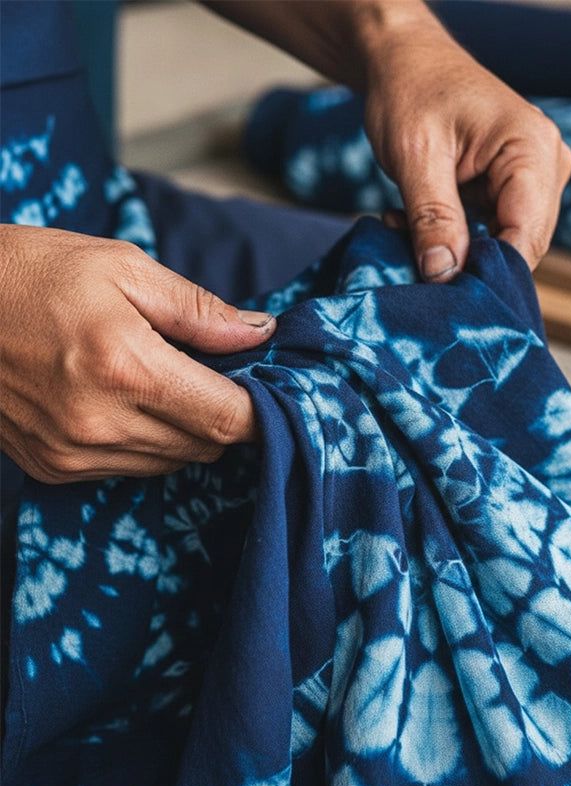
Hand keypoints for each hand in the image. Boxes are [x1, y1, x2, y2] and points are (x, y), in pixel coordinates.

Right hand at [0, 225, 274, 482]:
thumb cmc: (32, 272)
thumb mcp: (123, 267)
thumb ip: (199, 310)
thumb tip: (261, 333)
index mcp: (126, 367)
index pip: (227, 418)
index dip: (261, 412)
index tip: (272, 393)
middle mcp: (100, 422)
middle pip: (206, 445)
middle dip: (224, 415)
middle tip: (216, 374)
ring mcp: (72, 452)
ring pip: (172, 462)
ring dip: (187, 430)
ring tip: (167, 381)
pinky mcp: (52, 467)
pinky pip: (131, 468)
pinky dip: (147, 442)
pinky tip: (127, 401)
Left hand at [205, 1, 570, 281]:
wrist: (405, 60)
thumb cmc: (410, 91)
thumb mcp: (415, 156)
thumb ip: (433, 219)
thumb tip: (443, 277)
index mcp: (533, 149)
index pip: (526, 237)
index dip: (488, 274)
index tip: (445, 298)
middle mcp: (547, 164)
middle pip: (522, 246)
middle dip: (470, 264)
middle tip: (413, 261)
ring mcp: (535, 177)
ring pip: (507, 244)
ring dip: (458, 251)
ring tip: (406, 229)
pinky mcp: (515, 188)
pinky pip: (494, 231)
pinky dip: (456, 238)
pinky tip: (417, 225)